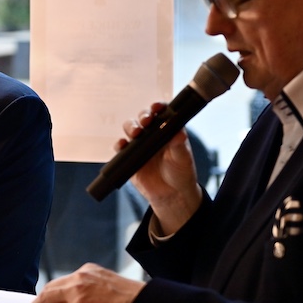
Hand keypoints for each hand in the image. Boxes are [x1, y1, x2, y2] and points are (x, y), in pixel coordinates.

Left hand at [20, 263, 144, 302]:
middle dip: (38, 302)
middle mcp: (81, 276)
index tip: (43, 302)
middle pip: (50, 289)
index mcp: (89, 271)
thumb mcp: (110, 288)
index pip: (62, 282)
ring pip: (47, 299)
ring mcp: (78, 290)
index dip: (51, 294)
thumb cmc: (134, 301)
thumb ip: (94, 291)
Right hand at [121, 103, 201, 233]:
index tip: (156, 107)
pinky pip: (120, 147)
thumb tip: (180, 132)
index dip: (157, 107)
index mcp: (167, 130)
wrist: (171, 195)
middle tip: (146, 121)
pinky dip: (119, 144)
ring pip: (130, 129)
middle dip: (143, 116)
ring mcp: (139, 144)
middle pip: (143, 118)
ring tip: (136, 133)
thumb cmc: (180, 173)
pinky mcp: (129, 157)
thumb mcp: (183, 158)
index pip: (161, 113)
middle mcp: (152, 134)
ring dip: (131, 127)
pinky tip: (123, 145)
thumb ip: (179, 144)